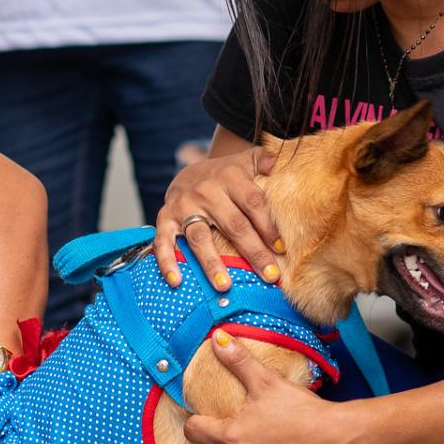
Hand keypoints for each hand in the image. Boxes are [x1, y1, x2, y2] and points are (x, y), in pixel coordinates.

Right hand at [155, 147, 280, 291]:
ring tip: (225, 285)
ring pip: (200, 238)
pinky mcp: (165, 218)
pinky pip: (163, 241)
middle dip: (253, 252)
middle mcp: (206, 191)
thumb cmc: (228, 175)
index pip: (253, 203)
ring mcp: (184, 206)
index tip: (281, 249)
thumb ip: (265, 159)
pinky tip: (177, 281)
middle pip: (233, 225)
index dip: (268, 226)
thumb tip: (274, 165)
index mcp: (230, 176)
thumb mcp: (247, 161)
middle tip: (269, 276)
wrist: (191, 171)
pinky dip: (167, 261)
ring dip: (211, 263)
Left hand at [182, 332, 360, 443]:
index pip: (193, 432)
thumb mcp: (267, 381)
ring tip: (260, 443)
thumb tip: (217, 338)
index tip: (204, 417)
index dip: (196, 422)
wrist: (340, 440)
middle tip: (236, 429)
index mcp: (230, 437)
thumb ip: (238, 361)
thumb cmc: (302, 410)